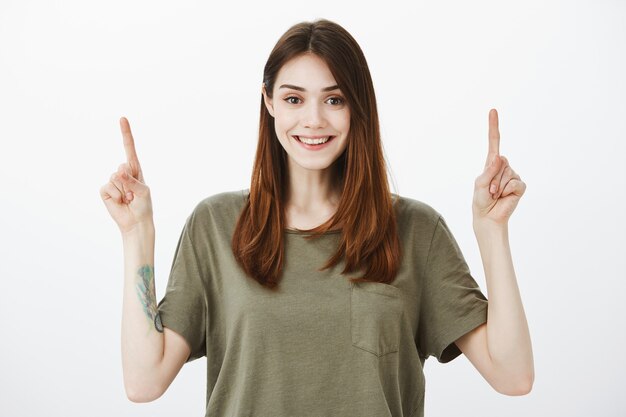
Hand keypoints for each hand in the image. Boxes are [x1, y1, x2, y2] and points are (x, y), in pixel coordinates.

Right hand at [99, 117, 153, 234]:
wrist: (136, 222)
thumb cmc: (143, 206)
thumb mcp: (143, 191)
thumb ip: (132, 180)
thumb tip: (119, 171)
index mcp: (135, 170)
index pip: (129, 148)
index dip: (126, 134)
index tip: (122, 119)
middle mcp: (123, 173)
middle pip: (122, 167)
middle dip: (129, 182)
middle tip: (133, 195)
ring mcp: (113, 181)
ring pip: (115, 178)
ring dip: (123, 191)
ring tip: (128, 199)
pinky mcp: (105, 191)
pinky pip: (107, 187)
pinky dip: (115, 196)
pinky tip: (120, 202)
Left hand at [472, 109, 525, 227]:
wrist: (488, 216)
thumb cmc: (481, 200)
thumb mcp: (480, 184)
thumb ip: (489, 171)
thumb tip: (500, 157)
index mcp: (491, 163)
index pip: (494, 142)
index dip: (494, 126)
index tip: (492, 110)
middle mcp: (503, 166)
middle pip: (500, 162)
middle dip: (492, 178)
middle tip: (490, 191)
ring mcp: (513, 175)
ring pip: (507, 174)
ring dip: (499, 187)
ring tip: (495, 195)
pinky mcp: (520, 185)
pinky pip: (516, 183)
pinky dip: (508, 191)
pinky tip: (504, 197)